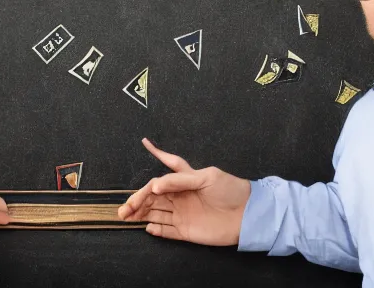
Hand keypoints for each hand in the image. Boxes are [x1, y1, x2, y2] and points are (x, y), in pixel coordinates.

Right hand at [118, 138, 250, 245]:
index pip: (166, 170)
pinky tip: (146, 227)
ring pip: (155, 213)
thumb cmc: (230, 190)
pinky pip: (167, 231)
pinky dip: (156, 230)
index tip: (145, 141)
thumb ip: (179, 180)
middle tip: (124, 208)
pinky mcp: (186, 231)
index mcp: (185, 181)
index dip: (157, 153)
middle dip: (137, 200)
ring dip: (140, 215)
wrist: (248, 215)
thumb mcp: (206, 177)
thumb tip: (154, 186)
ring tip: (126, 216)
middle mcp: (180, 197)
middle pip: (153, 197)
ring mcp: (182, 214)